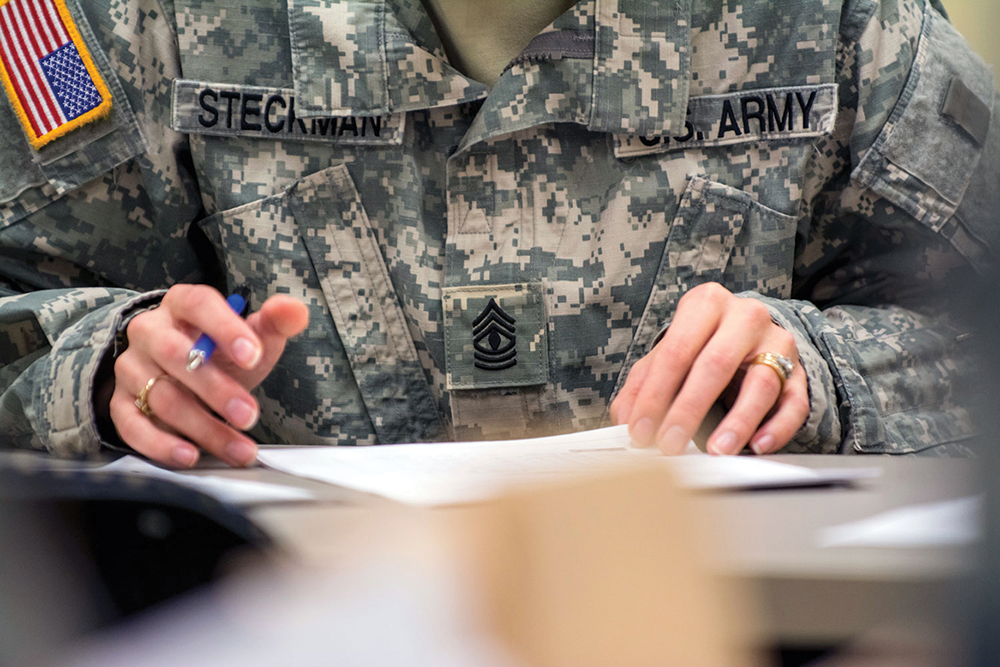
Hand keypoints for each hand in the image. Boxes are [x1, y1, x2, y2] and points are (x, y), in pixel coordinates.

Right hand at [109, 285, 308, 467]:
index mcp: (183, 304)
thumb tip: (294, 310)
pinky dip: (160, 444)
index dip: (225, 329)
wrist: (182, 373)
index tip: (252, 354)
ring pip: (162, 397)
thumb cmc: (221, 351)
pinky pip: (132, 425)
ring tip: (239, 448)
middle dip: (216, 389)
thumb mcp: (251, 335)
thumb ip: (275, 322)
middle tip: (250, 415)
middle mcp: (149, 331)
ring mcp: (131, 368)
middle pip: (175, 355)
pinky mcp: (120, 403)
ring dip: (203, 427)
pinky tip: (190, 456)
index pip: (199, 305)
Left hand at [610, 283, 808, 455]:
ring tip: (716, 450)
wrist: (748, 332)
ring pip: (762, 384)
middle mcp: (745, 316)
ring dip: (737, 422)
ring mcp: (777, 342)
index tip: (640, 430)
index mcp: (705, 303)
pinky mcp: (799, 371)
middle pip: (715, 364)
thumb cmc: (701, 343)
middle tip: (670, 445)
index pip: (676, 351)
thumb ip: (643, 384)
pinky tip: (758, 445)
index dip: (654, 395)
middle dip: (688, 410)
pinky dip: (777, 428)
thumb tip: (626, 418)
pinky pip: (795, 402)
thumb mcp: (668, 354)